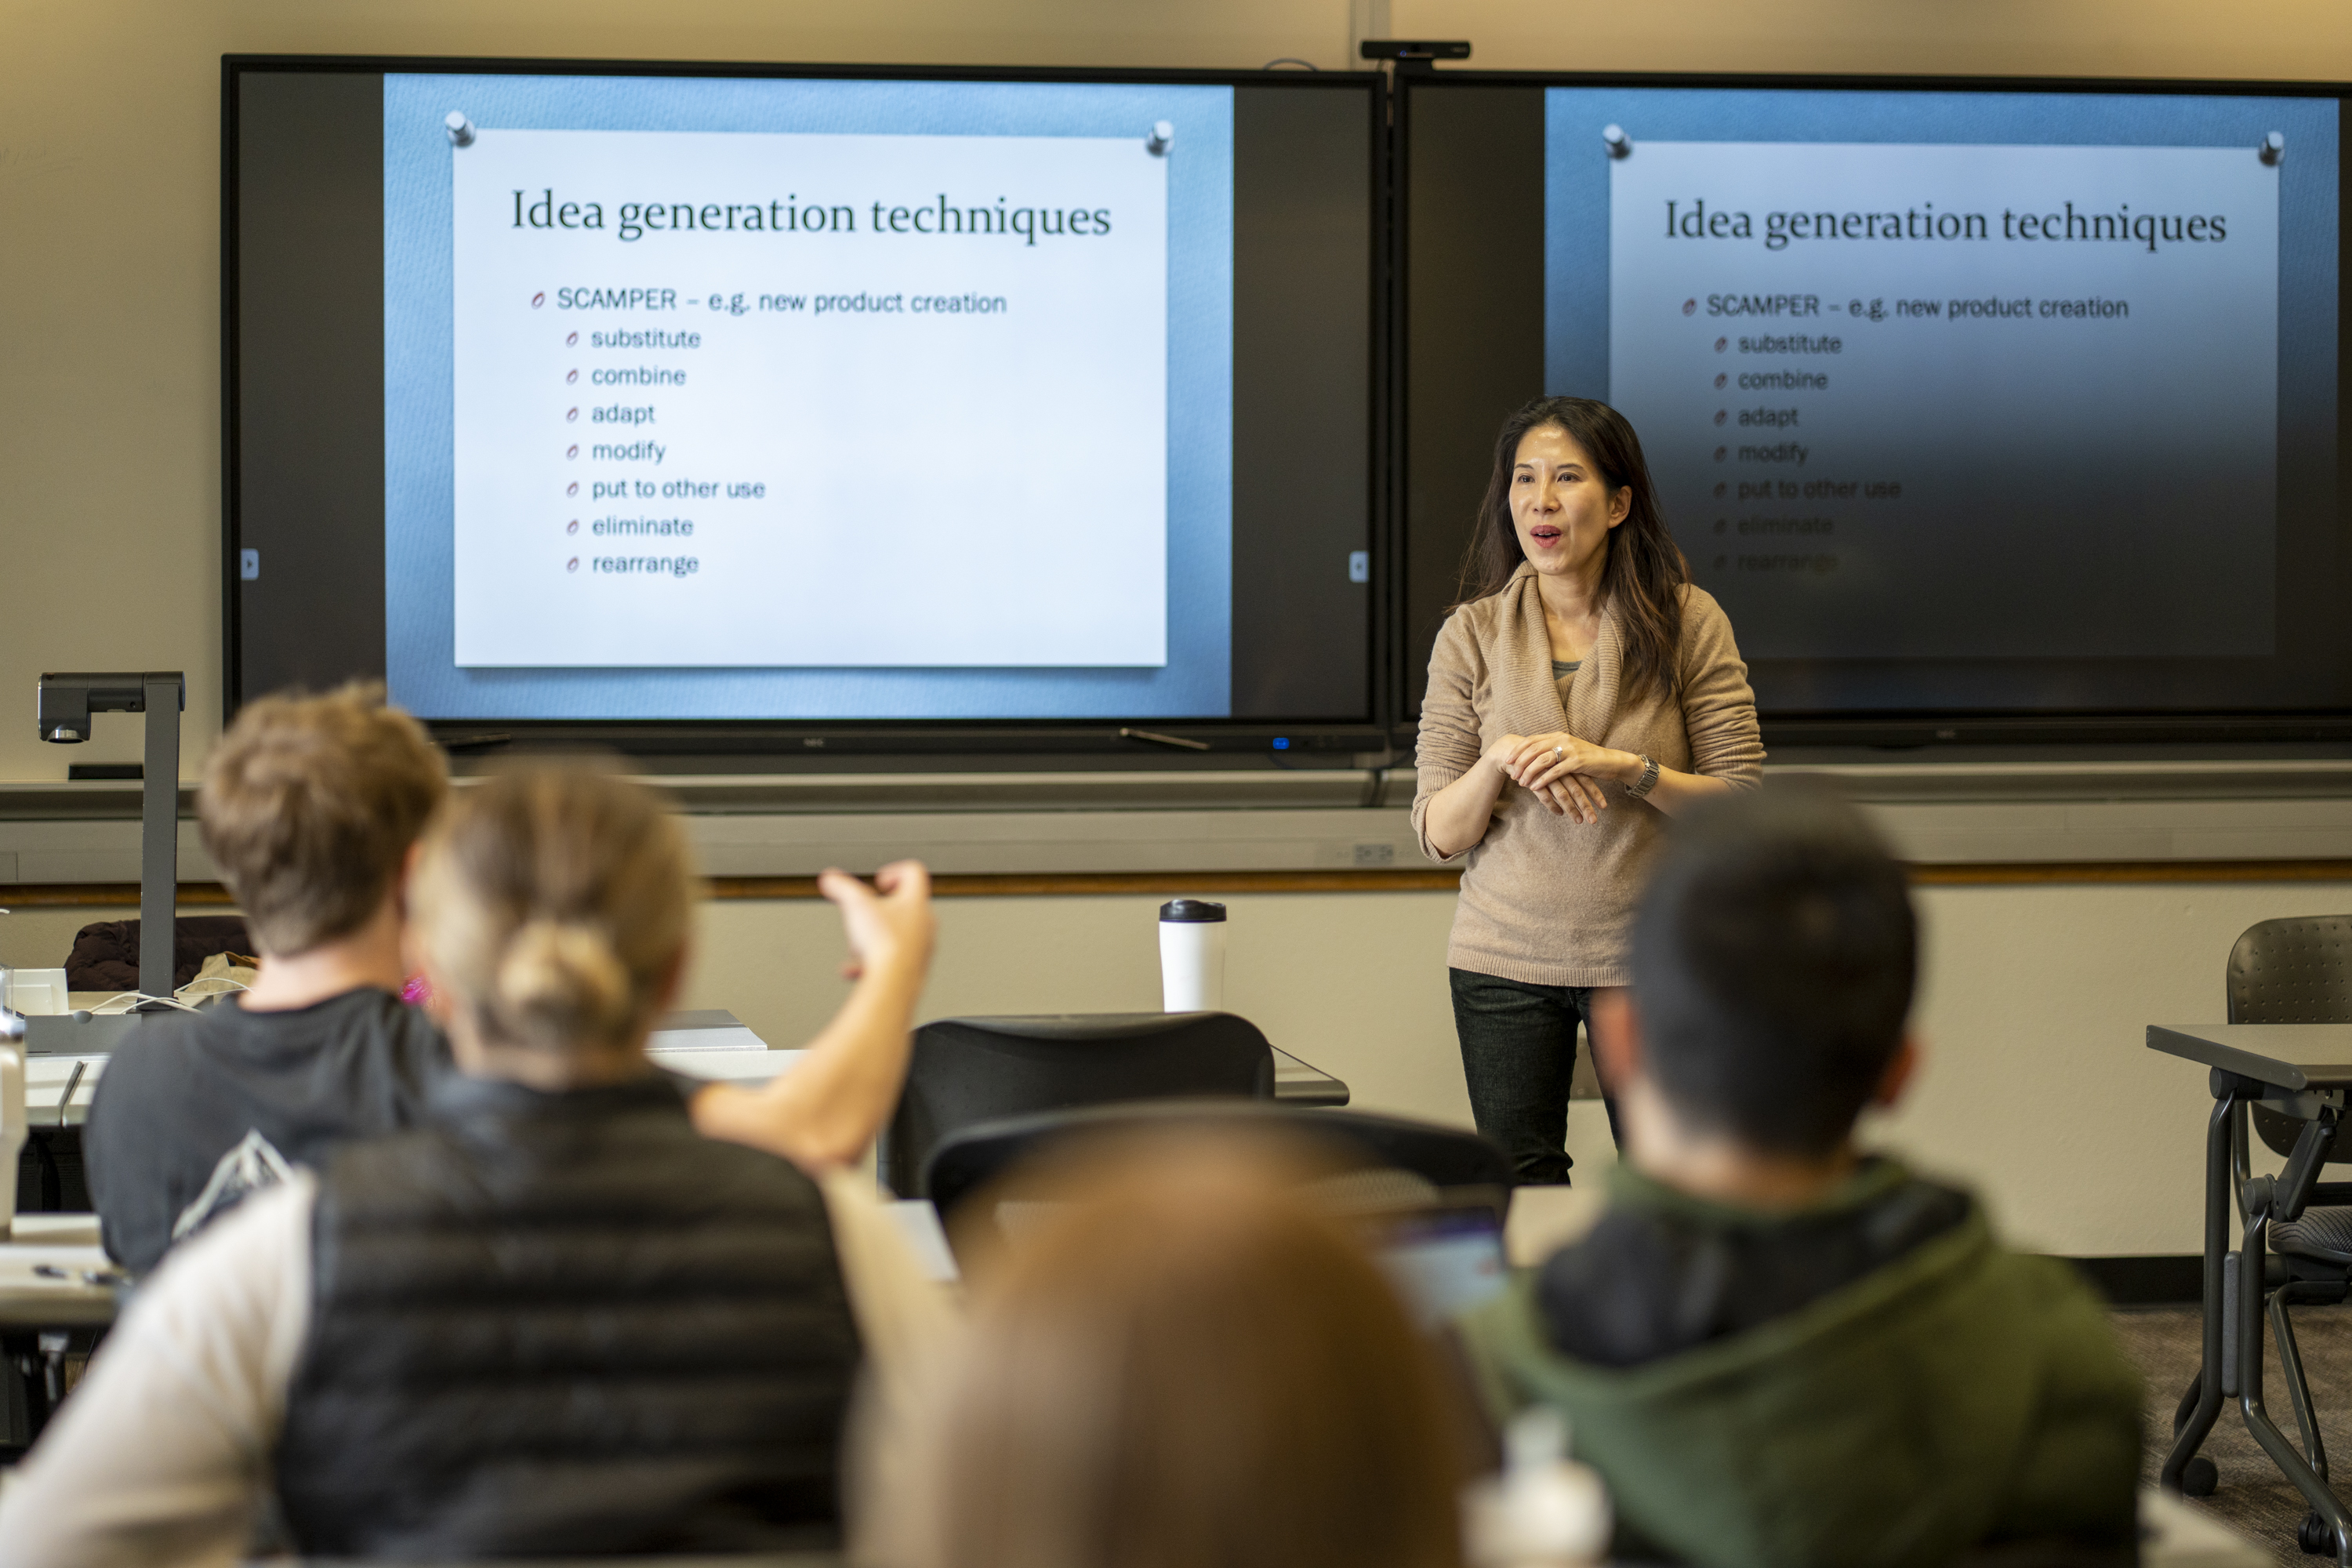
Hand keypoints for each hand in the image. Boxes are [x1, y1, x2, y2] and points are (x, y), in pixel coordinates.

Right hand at [818, 860, 935, 981]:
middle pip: (903, 906)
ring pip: (895, 936)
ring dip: (873, 939)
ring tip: (859, 946)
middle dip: (877, 911)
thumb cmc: (884, 944)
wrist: (895, 983)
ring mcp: (921, 947)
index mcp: (915, 902)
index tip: (878, 882)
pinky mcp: (914, 969)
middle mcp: (924, 924)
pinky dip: (871, 963)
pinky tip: (854, 970)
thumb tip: (829, 877)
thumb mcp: (856, 906)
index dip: (894, 870)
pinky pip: (891, 960)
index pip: (913, 872)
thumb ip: (841, 887)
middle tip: (863, 916)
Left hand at [1505, 733, 1632, 824]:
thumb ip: (1552, 751)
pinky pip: (1556, 771)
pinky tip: (1535, 787)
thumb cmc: (1587, 759)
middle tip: (1512, 774)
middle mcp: (1562, 739)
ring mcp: (1570, 749)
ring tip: (1521, 783)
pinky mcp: (1578, 761)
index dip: (1518, 749)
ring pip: (1543, 759)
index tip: (1507, 759)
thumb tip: (1532, 758)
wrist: (1611, 761)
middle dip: (1520, 762)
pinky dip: (1543, 779)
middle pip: (1534, 749)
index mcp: (1557, 735)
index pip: (1532, 740)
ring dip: (1529, 772)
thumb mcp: (1567, 751)